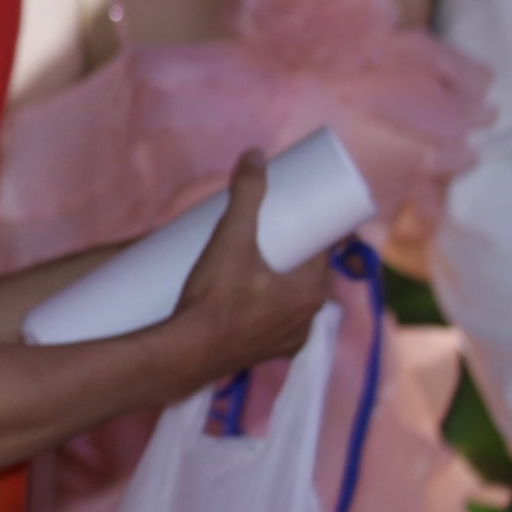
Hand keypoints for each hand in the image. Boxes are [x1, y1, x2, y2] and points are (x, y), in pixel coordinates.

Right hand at [173, 150, 333, 380]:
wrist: (185, 354)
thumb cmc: (214, 298)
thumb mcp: (230, 238)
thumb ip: (246, 195)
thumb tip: (256, 155)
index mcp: (310, 292)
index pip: (326, 253)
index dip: (318, 231)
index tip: (307, 213)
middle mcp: (307, 320)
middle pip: (310, 278)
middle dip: (297, 256)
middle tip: (276, 234)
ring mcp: (288, 342)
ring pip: (294, 304)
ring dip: (284, 286)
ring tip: (260, 265)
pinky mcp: (264, 355)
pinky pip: (277, 326)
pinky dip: (269, 311)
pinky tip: (253, 303)